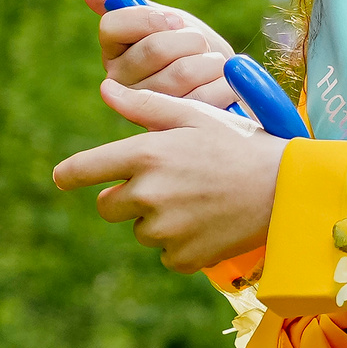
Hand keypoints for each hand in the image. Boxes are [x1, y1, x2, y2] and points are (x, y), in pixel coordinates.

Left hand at [52, 79, 283, 271]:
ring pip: (141, 231)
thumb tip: (105, 89)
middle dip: (125, 197)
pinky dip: (181, 244)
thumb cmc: (238, 143)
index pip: (86, 169)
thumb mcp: (193, 115)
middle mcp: (148, 194)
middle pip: (108, 206)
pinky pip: (166, 255)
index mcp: (145, 155)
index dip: (70, 174)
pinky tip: (208, 223)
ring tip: (197, 200)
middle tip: (165, 184)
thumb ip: (143, 105)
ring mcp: (165, 231)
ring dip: (158, 220)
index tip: (61, 178)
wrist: (285, 189)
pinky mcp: (184, 258)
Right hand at [81, 0, 239, 110]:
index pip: (112, 26)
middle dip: (190, 39)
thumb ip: (137, 7)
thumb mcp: (167, 23)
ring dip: (209, 61)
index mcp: (113, 51)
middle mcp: (119, 81)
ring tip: (211, 64)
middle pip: (155, 48)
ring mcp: (144, 108)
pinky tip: (219, 83)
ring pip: (183, 71)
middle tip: (198, 44)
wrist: (224, 86)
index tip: (173, 21)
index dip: (148, 19)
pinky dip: (220, 81)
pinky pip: (204, 94)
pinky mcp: (174, 126)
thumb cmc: (192, 49)